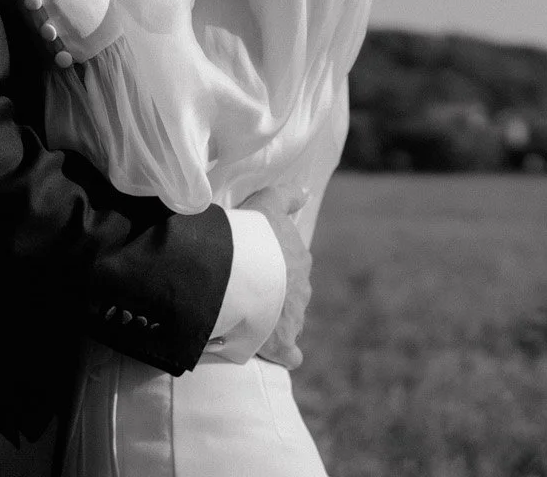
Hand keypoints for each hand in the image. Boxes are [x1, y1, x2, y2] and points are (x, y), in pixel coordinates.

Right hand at [242, 185, 310, 369]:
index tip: (257, 273)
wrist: (239, 269)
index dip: (275, 271)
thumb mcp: (267, 204)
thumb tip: (306, 192)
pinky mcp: (281, 343)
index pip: (291, 268)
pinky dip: (284, 356)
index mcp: (298, 261)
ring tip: (249, 324)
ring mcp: (293, 318)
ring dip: (275, 324)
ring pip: (289, 322)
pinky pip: (288, 354)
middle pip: (291, 297)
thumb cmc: (251, 234)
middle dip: (277, 299)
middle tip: (249, 298)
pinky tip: (274, 356)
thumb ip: (286, 197)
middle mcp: (301, 290)